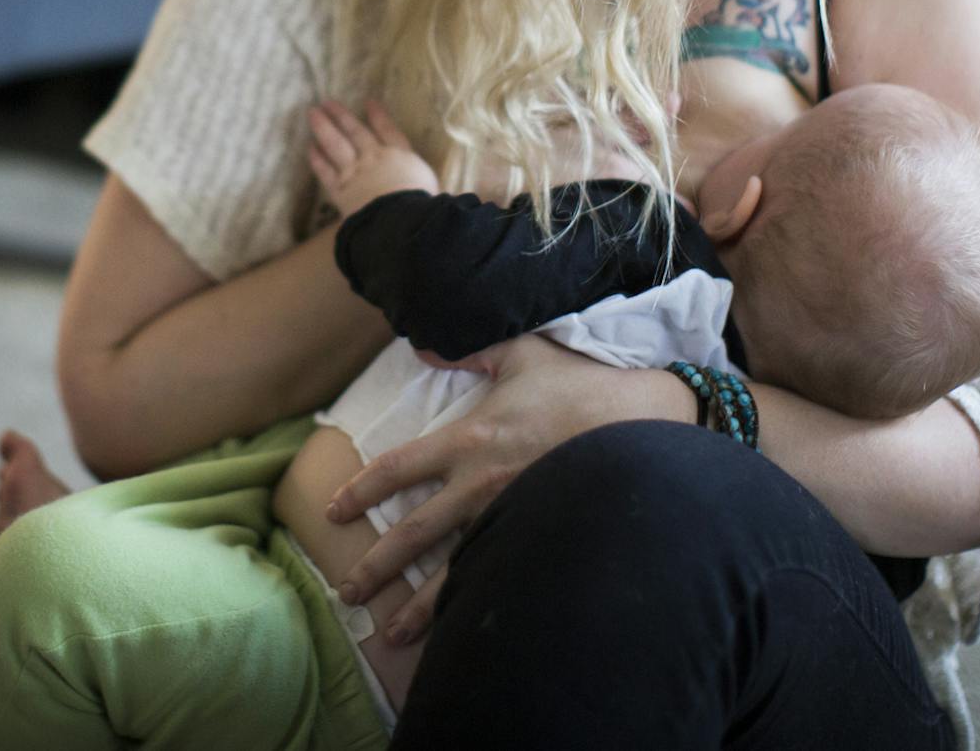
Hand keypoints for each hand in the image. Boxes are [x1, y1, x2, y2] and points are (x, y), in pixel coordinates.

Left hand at [308, 98, 439, 213]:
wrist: (399, 222)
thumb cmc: (424, 207)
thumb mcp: (439, 190)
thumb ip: (449, 183)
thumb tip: (482, 186)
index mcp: (402, 157)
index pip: (389, 131)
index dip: (379, 116)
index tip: (369, 101)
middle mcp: (375, 158)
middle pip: (356, 132)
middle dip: (342, 116)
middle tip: (328, 102)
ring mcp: (355, 172)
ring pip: (336, 145)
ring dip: (324, 128)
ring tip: (313, 113)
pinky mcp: (341, 190)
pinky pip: (326, 171)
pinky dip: (318, 159)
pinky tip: (311, 148)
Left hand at [322, 335, 692, 641]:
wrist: (646, 425)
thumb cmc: (584, 387)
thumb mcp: (524, 354)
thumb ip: (471, 350)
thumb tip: (421, 344)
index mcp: (469, 440)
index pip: (397, 470)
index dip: (360, 491)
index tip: (333, 511)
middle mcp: (481, 487)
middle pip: (413, 535)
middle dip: (375, 568)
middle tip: (346, 593)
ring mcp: (511, 520)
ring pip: (452, 573)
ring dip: (417, 609)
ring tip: (388, 636)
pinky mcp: (539, 540)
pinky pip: (496, 578)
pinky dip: (472, 606)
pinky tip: (456, 633)